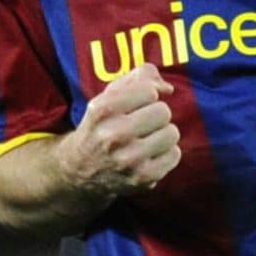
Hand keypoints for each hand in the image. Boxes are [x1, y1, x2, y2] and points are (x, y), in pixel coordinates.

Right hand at [58, 63, 180, 201]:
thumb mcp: (110, 94)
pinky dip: (166, 153)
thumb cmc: (102, 125)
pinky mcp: (142, 179)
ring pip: (172, 133)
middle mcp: (113, 136)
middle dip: (156, 114)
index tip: (138, 103)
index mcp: (102, 110)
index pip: (149, 91)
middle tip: (143, 123)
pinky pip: (174, 155)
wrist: (80, 170)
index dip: (148, 95)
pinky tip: (150, 155)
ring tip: (146, 139)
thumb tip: (167, 89)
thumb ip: (140, 76)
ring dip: (163, 134)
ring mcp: (128, 160)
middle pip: (163, 112)